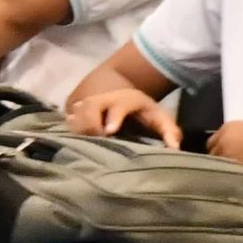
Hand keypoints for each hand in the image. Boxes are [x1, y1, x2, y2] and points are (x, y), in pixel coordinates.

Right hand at [66, 87, 182, 146]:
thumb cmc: (143, 113)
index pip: (120, 104)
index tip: (109, 131)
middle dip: (90, 123)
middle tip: (95, 140)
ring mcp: (88, 104)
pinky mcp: (76, 111)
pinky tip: (69, 143)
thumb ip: (169, 130)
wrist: (121, 93)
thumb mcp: (158, 117)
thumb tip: (175, 148)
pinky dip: (67, 130)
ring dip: (78, 127)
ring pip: (76, 112)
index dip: (114, 116)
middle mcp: (105, 99)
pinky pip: (66, 120)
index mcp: (127, 99)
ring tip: (82, 144)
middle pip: (91, 106)